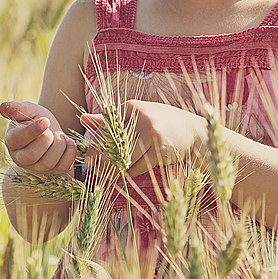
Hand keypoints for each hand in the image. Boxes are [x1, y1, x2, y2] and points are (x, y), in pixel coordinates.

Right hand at [0, 100, 77, 176]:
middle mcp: (20, 158)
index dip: (32, 131)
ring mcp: (36, 167)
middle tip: (53, 130)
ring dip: (59, 146)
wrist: (52, 130)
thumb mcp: (28, 110)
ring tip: (60, 135)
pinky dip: (70, 154)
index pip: (17, 140)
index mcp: (11, 140)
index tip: (45, 120)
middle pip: (31, 156)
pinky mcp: (52, 172)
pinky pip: (62, 169)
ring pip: (47, 163)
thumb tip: (3, 107)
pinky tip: (70, 143)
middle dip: (46, 140)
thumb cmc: (37, 118)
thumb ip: (16, 108)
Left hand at [80, 99, 206, 177]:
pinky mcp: (160, 148)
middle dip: (102, 161)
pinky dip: (132, 171)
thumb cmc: (162, 123)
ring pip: (123, 158)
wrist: (194, 132)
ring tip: (115, 172)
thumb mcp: (137, 117)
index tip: (89, 159)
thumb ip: (110, 120)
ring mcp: (151, 132)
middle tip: (97, 171)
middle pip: (112, 145)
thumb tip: (83, 119)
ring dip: (118, 168)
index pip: (104, 129)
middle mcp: (140, 117)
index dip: (95, 146)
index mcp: (131, 107)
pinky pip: (137, 167)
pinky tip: (133, 170)